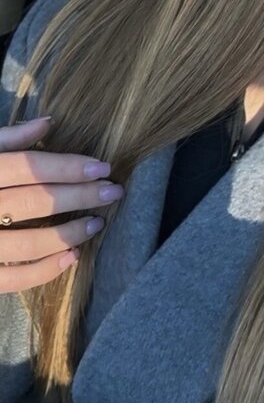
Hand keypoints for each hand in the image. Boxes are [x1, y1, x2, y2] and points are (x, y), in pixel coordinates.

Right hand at [0, 117, 121, 291]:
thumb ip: (3, 140)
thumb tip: (48, 123)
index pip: (27, 167)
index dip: (68, 166)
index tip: (103, 167)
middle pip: (34, 202)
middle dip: (79, 196)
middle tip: (113, 192)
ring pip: (27, 244)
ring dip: (68, 234)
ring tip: (96, 224)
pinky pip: (12, 279)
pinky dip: (45, 271)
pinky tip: (72, 257)